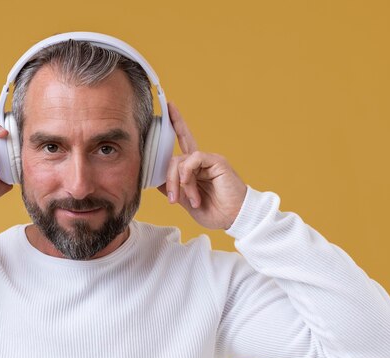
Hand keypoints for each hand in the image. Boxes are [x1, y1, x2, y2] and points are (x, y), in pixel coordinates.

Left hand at [158, 102, 246, 229]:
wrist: (233, 218)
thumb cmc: (214, 211)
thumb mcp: (185, 200)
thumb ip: (172, 187)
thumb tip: (156, 179)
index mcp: (194, 169)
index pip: (183, 141)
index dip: (176, 124)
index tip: (169, 106)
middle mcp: (201, 161)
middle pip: (174, 158)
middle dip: (169, 179)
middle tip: (173, 198)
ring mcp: (209, 160)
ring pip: (180, 161)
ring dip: (179, 182)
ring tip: (190, 199)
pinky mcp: (217, 161)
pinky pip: (194, 158)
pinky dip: (188, 173)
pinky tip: (190, 184)